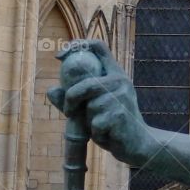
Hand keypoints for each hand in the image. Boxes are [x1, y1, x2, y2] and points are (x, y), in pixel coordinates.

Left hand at [59, 42, 149, 163]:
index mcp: (116, 74)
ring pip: (90, 106)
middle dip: (71, 99)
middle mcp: (120, 81)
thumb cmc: (114, 125)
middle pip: (84, 84)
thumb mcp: (94, 109)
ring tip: (102, 127)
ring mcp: (121, 97)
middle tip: (68, 111)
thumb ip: (75, 99)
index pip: (99, 47)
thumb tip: (51, 90)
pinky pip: (95, 123)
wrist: (138, 144)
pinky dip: (97, 133)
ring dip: (89, 121)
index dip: (77, 45)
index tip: (60, 55)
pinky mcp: (119, 115)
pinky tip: (108, 136)